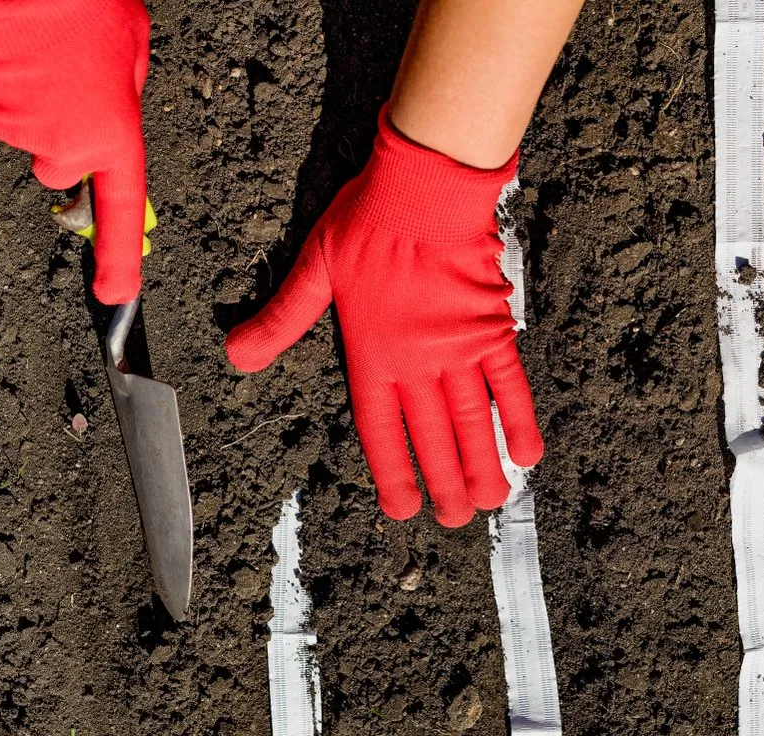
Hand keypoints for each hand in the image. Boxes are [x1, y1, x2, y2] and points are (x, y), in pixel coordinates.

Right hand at [0, 0, 151, 303]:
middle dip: (61, 136)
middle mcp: (61, 149)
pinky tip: (10, 49)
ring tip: (41, 52)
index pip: (120, 214)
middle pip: (58, 165)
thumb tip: (115, 108)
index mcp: (111, 139)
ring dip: (31, 97)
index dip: (119, 259)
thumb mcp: (135, 50)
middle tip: (69, 83)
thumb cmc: (84, 7)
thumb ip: (127, 94)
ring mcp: (14, 132)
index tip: (116, 296)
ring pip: (22, 128)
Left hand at [226, 107, 543, 526]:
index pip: (382, 429)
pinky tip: (528, 452)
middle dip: (444, 483)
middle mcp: (417, 363)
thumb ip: (282, 320)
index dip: (394, 472)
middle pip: (433, 436)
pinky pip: (510, 384)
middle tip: (457, 520)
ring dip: (482, 465)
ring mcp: (459, 349)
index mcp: (373, 354)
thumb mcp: (314, 269)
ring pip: (472, 421)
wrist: (425, 188)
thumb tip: (235, 356)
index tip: (404, 509)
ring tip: (492, 502)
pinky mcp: (492, 329)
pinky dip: (519, 418)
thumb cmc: (368, 222)